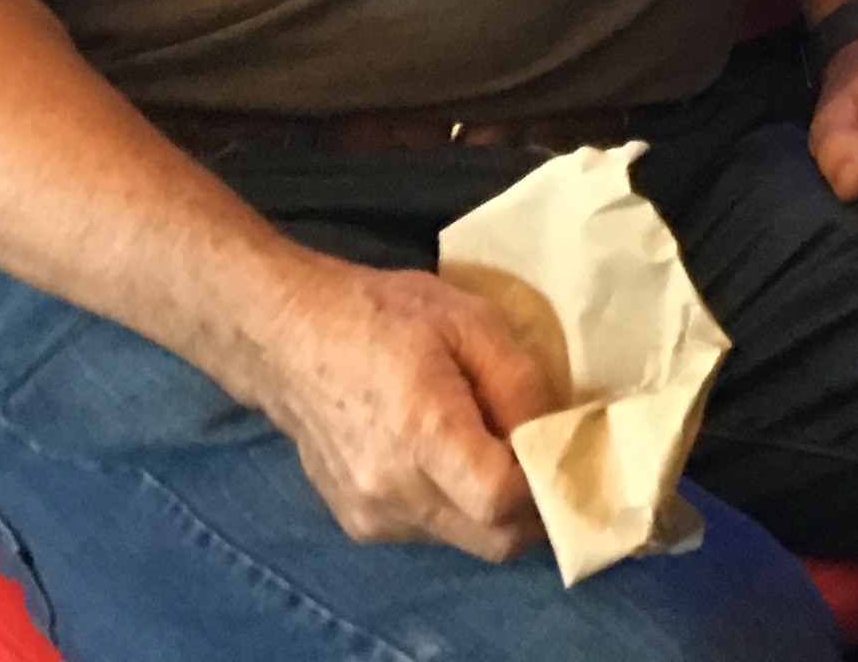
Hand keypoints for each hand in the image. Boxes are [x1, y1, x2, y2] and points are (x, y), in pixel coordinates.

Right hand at [236, 253, 552, 559]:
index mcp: (422, 437)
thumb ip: (521, 383)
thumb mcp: (472, 322)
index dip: (548, 483)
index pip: (503, 502)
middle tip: (553, 462)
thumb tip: (557, 434)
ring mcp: (369, 516)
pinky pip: (431, 532)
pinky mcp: (357, 523)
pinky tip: (458, 461)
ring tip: (504, 455)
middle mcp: (392, 493)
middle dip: (535, 511)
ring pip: (465, 541)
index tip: (567, 449)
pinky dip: (459, 509)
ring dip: (497, 512)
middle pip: (492, 539)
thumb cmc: (385, 317)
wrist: (290, 339)